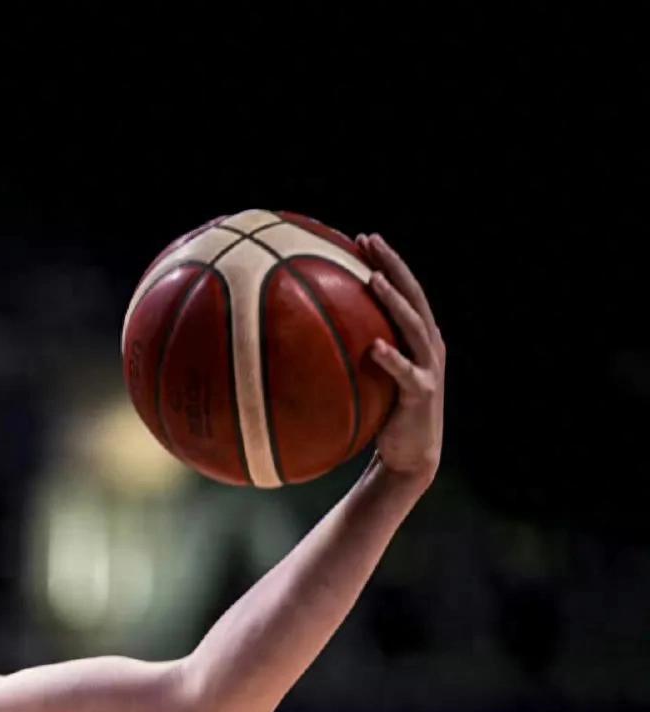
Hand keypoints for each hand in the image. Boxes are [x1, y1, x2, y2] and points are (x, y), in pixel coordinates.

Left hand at [359, 233, 444, 479]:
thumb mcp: (365, 380)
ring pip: (415, 326)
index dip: (386, 262)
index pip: (403, 290)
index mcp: (417, 337)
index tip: (361, 238)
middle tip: (370, 239)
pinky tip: (375, 348)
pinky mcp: (423, 394)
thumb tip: (298, 338)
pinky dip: (392, 359)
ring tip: (375, 279)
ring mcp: (429, 368)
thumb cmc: (381, 416)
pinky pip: (406, 374)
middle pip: (414, 295)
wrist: (409, 457)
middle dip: (393, 265)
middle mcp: (428, 346)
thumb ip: (347, 355)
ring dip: (395, 301)